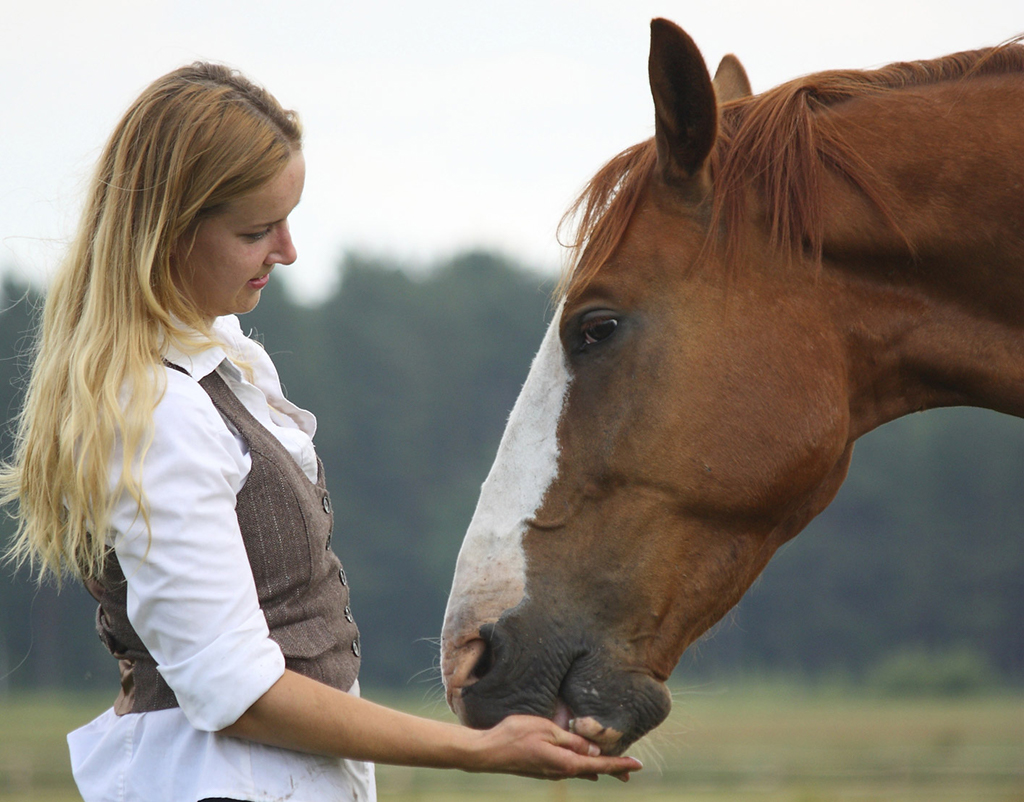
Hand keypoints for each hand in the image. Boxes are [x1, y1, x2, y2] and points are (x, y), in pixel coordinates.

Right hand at [468, 714, 642, 781]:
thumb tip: (595, 749)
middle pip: (593, 769)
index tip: (638, 764)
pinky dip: (584, 766)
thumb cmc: (516, 736)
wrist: (488, 753)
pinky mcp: (542, 769)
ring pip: (582, 770)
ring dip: (599, 767)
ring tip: (614, 768)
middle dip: (613, 768)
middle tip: (632, 769)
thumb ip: (572, 740)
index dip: (619, 764)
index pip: (599, 763)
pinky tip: (586, 767)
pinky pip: (570, 769)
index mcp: (566, 762)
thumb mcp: (547, 731)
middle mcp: (561, 771)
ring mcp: (551, 772)